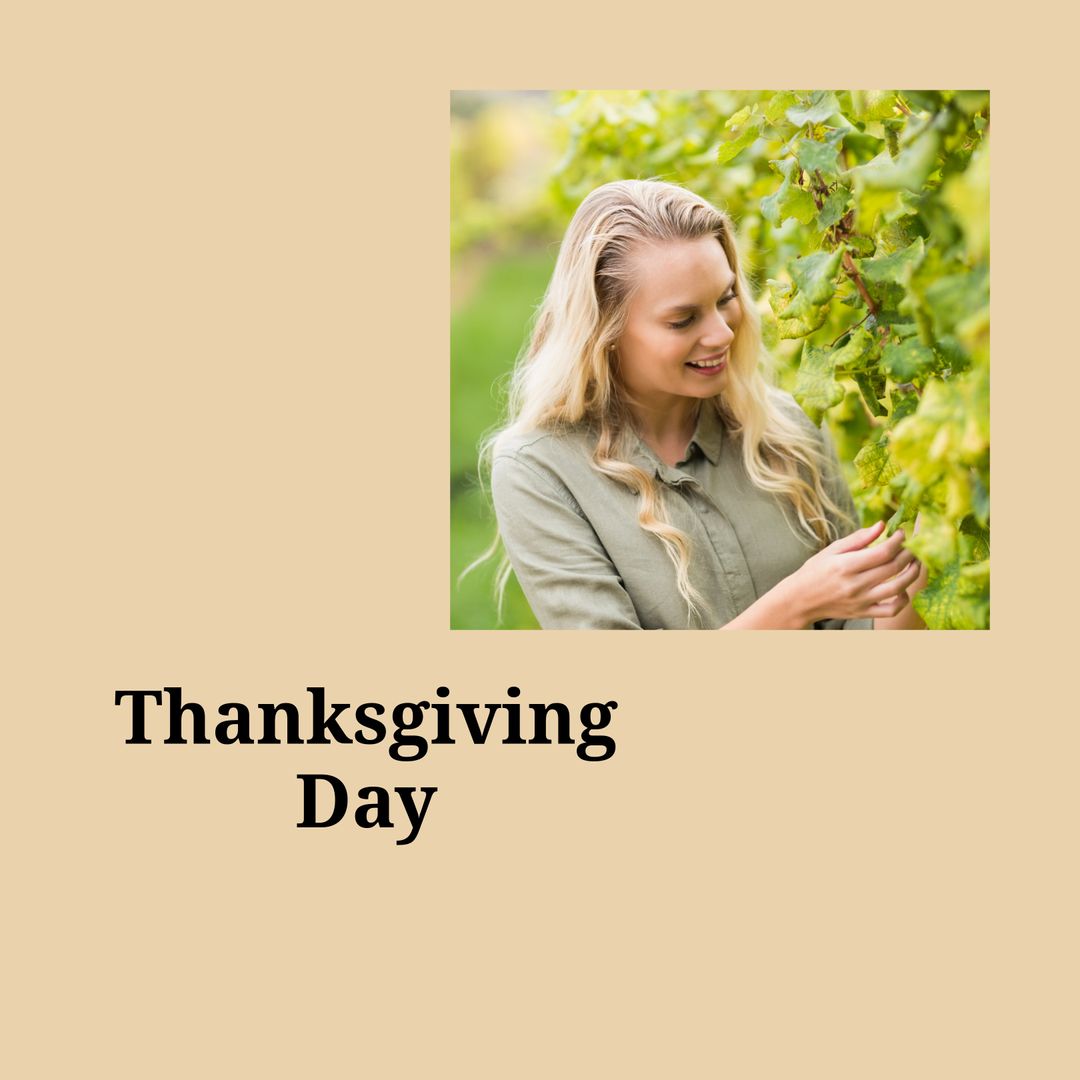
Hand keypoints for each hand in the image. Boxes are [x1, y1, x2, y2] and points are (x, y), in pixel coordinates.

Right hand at [789, 519, 923, 623]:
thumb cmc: (814, 572)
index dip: (898, 540)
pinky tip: (903, 589)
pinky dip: (903, 599)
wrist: (799, 600)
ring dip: (912, 573)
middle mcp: (855, 584)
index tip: (902, 533)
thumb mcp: (831, 550)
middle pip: (894, 567)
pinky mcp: (863, 613)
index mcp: (845, 565)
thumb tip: (882, 525)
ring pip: (898, 588)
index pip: (883, 552)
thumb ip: (858, 538)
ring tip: (915, 563)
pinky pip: (891, 610)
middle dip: (909, 553)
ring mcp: (861, 601)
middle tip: (913, 545)